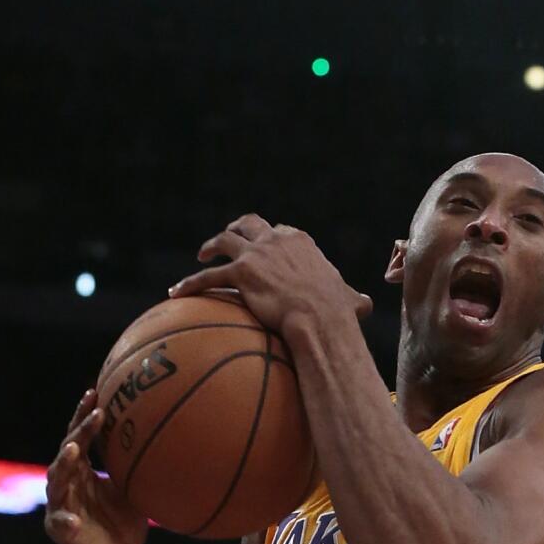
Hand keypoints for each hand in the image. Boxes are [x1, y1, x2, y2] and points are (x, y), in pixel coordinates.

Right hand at [44, 390, 148, 543]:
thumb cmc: (125, 524)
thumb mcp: (134, 492)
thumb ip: (135, 469)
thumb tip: (162, 441)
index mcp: (82, 472)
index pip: (80, 438)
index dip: (84, 416)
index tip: (95, 393)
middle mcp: (68, 484)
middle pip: (68, 451)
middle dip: (79, 431)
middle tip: (94, 413)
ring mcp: (61, 505)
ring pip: (57, 481)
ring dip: (65, 464)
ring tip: (74, 451)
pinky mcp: (61, 530)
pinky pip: (60, 523)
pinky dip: (65, 521)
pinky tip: (72, 519)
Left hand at [169, 214, 372, 341]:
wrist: (319, 319)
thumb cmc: (336, 313)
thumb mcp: (350, 299)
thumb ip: (353, 298)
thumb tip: (367, 305)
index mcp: (300, 242)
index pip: (281, 231)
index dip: (271, 238)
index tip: (266, 247)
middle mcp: (275, 241)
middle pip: (249, 224)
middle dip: (238, 228)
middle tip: (229, 237)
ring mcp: (256, 254)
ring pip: (225, 241)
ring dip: (211, 245)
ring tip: (202, 254)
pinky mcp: (240, 274)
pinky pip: (208, 277)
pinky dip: (190, 283)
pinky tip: (177, 292)